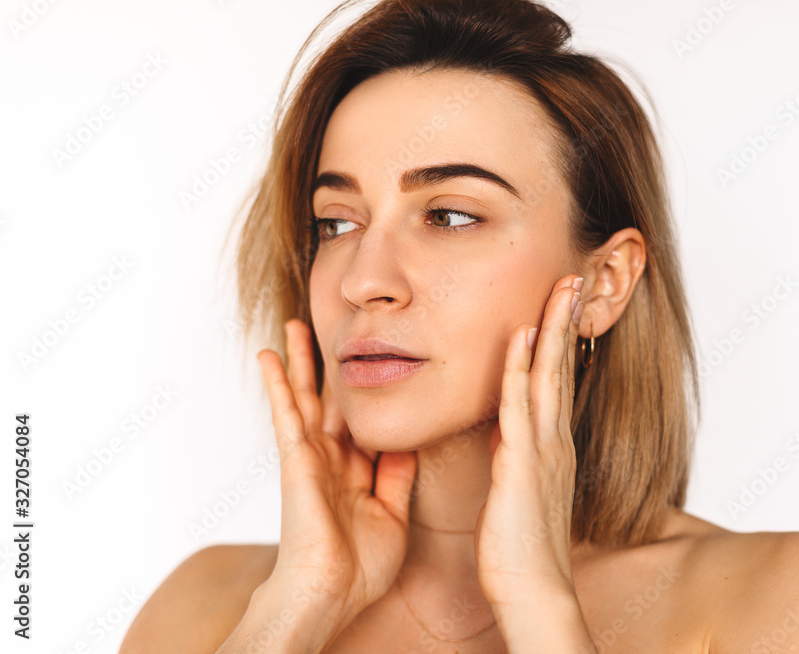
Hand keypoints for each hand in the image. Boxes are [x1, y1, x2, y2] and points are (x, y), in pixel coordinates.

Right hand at [256, 319, 417, 625]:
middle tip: (328, 328)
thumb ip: (399, 477)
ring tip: (294, 324)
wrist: (332, 594)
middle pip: (330, 402)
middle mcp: (331, 460)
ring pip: (305, 398)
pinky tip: (269, 356)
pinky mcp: (295, 459)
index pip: (361, 422)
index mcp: (355, 472)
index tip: (376, 359)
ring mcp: (311, 457)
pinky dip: (277, 384)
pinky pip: (285, 413)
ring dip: (300, 361)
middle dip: (328, 367)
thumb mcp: (394, 513)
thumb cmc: (360, 567)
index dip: (366, 393)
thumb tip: (409, 443)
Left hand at [474, 274, 584, 607]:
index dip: (560, 341)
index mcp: (552, 446)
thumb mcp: (522, 491)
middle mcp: (555, 441)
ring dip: (553, 329)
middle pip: (562, 367)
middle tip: (572, 278)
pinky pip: (520, 407)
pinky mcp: (524, 465)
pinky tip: (524, 338)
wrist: (534, 589)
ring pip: (549, 376)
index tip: (562, 304)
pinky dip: (523, 369)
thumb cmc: (522, 547)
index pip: (558, 381)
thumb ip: (519, 458)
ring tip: (560, 288)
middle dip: (566, 321)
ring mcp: (544, 450)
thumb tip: (509, 437)